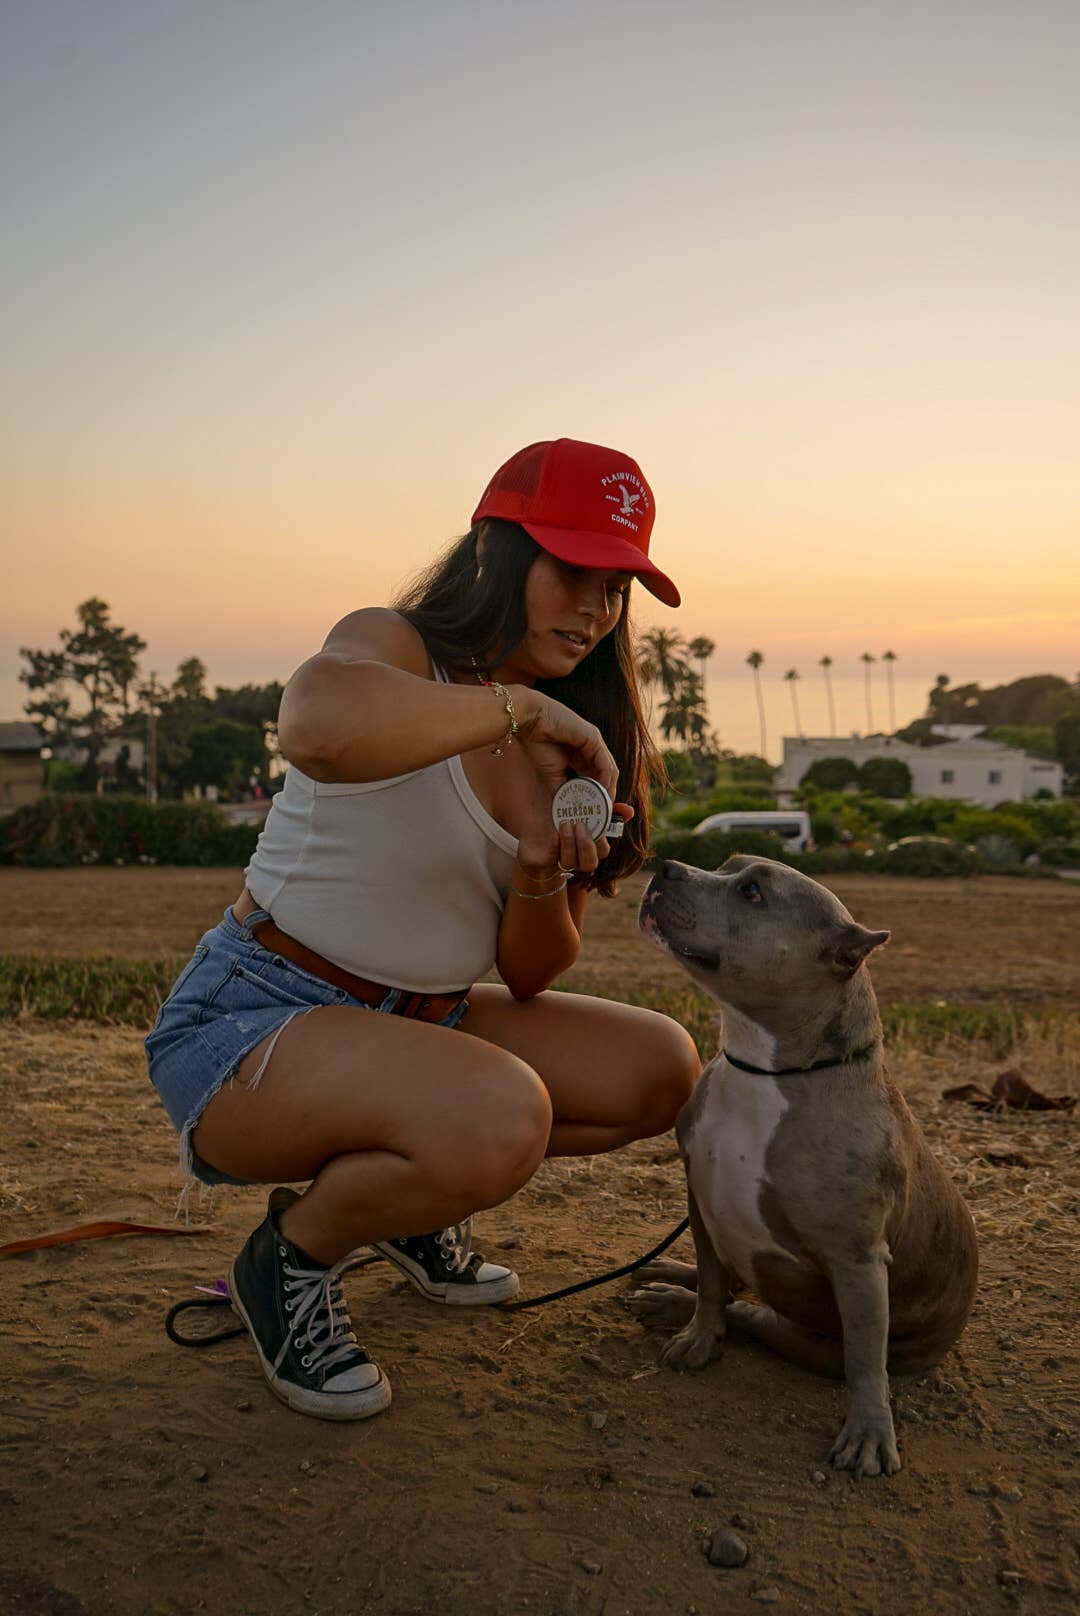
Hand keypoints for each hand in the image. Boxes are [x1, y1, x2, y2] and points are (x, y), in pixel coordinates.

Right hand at [512, 689, 617, 803]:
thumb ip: (563, 790)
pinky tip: (600, 794)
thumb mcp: (552, 774)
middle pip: (607, 775)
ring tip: (602, 809)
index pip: (597, 778)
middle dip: (607, 797)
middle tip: (603, 815)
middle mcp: (592, 748)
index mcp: (582, 754)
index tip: (596, 813)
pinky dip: (605, 781)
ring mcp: (595, 742)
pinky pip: (606, 763)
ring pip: (610, 771)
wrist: (529, 721)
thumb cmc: (536, 742)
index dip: (598, 796)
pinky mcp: (594, 738)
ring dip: (608, 791)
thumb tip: (567, 810)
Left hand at [516, 801, 633, 883]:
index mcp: (588, 845)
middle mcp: (576, 856)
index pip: (603, 849)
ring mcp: (559, 859)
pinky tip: (553, 834)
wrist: (531, 823)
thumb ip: (605, 806)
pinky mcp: (543, 860)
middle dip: (587, 845)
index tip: (601, 825)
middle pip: (591, 862)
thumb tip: (629, 811)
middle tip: (581, 825)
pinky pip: (551, 859)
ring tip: (565, 824)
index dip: (603, 840)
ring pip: (572, 863)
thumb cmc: (558, 813)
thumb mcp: (581, 805)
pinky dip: (555, 846)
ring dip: (571, 844)